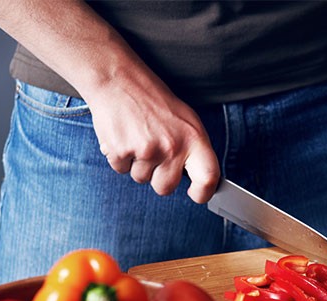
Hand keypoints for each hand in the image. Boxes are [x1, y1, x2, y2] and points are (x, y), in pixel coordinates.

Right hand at [89, 78, 219, 202]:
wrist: (118, 81)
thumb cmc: (154, 102)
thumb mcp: (186, 121)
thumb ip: (194, 150)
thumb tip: (202, 180)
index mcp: (194, 139)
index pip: (208, 177)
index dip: (203, 192)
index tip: (196, 194)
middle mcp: (172, 147)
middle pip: (165, 188)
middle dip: (158, 177)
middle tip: (154, 153)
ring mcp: (145, 150)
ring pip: (141, 179)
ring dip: (138, 164)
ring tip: (138, 137)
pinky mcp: (120, 151)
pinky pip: (121, 170)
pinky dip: (120, 157)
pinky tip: (124, 136)